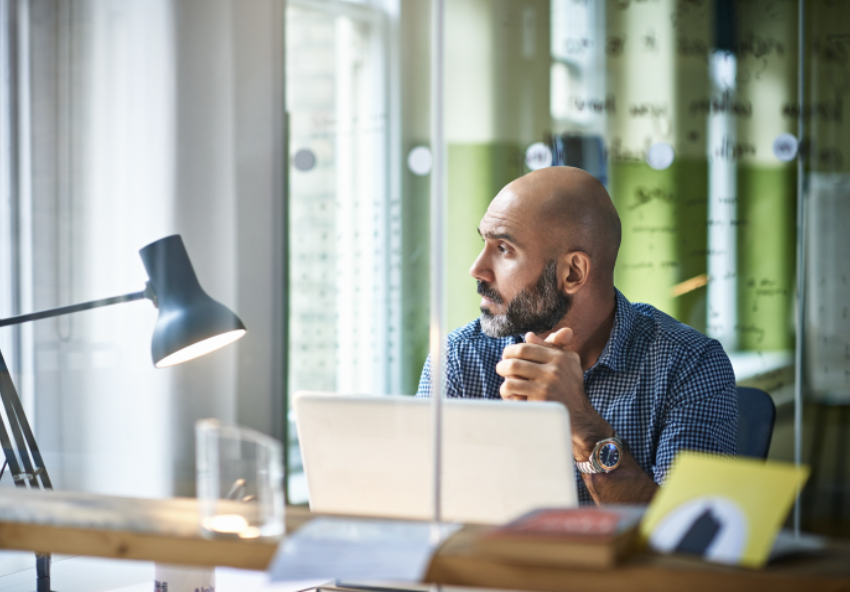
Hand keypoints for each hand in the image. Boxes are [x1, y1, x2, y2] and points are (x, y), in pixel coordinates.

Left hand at [496, 328, 611, 457]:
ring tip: (506, 384)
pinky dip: (507, 392)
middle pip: (516, 360)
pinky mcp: (540, 400)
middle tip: (501, 369)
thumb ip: (551, 347)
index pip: (526, 348)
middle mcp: (554, 370)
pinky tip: (511, 396)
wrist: (580, 418)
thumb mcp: (568, 363)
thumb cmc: (570, 388)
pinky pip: (513, 390)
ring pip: (511, 375)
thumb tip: (529, 335)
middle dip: (503, 364)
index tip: (507, 356)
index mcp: (560, 357)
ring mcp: (547, 385)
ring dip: (504, 379)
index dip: (511, 351)